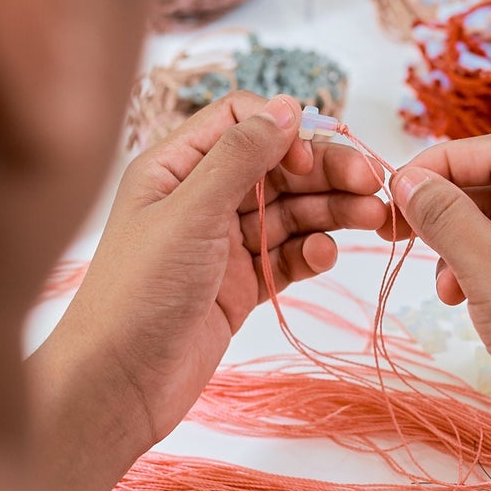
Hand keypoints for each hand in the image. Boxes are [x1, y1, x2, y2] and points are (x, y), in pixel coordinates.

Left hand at [31, 94, 386, 490]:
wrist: (115, 385)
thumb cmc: (138, 293)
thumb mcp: (190, 212)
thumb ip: (239, 157)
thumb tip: (285, 106)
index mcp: (175, 167)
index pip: (242, 123)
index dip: (283, 133)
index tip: (308, 160)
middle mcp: (199, 198)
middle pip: (276, 167)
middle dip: (323, 172)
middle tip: (372, 185)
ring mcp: (221, 243)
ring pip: (288, 211)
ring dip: (331, 211)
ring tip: (374, 219)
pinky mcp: (238, 285)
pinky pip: (286, 255)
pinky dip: (311, 252)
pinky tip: (326, 255)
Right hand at [390, 135, 490, 472]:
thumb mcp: (488, 269)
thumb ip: (445, 216)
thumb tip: (409, 178)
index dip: (442, 163)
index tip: (397, 190)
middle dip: (451, 210)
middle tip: (401, 235)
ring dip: (466, 248)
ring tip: (444, 288)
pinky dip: (490, 275)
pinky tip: (468, 303)